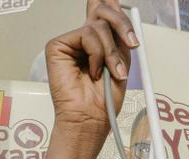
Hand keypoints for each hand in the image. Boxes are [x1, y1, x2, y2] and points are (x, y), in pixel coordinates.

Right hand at [45, 1, 135, 137]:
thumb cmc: (104, 97)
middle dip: (122, 25)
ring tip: (111, 72)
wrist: (91, 117)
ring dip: (111, 51)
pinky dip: (96, 54)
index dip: (109, 1)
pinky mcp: (57, 46)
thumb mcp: (121, 58)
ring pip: (98, 25)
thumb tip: (113, 2)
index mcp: (97, 40)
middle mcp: (82, 38)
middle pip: (103, 10)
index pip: (102, 10)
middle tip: (132, 44)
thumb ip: (119, 31)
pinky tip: (93, 71)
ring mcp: (69, 41)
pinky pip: (86, 35)